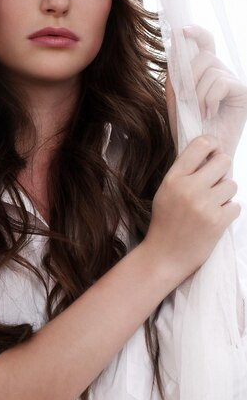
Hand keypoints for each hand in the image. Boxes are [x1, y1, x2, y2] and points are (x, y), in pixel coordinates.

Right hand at [143, 134, 239, 280]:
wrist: (164, 256)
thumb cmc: (165, 222)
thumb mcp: (166, 191)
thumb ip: (184, 172)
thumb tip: (212, 153)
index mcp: (173, 178)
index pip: (200, 145)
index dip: (213, 144)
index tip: (215, 150)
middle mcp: (189, 188)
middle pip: (223, 161)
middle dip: (223, 170)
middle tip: (215, 182)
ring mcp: (204, 205)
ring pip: (232, 185)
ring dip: (226, 194)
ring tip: (212, 205)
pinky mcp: (217, 222)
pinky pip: (236, 206)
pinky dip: (229, 212)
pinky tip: (215, 219)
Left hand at [166, 25, 246, 159]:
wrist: (199, 150)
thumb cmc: (188, 126)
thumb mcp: (175, 96)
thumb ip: (176, 73)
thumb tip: (176, 47)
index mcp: (206, 71)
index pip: (205, 42)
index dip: (196, 32)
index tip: (181, 30)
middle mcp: (222, 72)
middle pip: (204, 56)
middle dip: (190, 76)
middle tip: (186, 99)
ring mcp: (233, 81)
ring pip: (210, 70)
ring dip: (198, 94)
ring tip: (199, 112)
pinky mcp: (243, 92)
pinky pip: (220, 83)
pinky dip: (209, 100)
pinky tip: (209, 114)